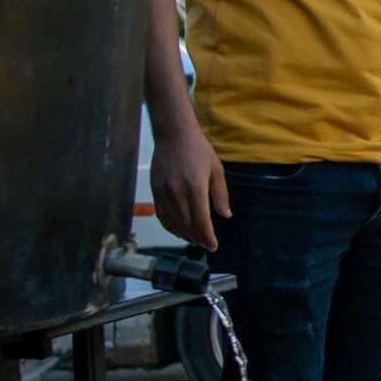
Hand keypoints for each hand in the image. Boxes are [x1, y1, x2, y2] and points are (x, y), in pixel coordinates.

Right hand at [149, 114, 228, 249]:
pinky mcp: (154, 191)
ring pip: (173, 223)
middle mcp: (177, 193)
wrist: (173, 134)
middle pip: (186, 226)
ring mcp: (163, 193)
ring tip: (194, 239)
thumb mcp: (216, 170)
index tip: (213, 246)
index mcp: (195, 188)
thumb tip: (225, 216)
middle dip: (197, 239)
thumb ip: (220, 195)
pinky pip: (161, 216)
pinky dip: (170, 227)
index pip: (200, 221)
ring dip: (184, 235)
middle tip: (206, 244)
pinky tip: (179, 230)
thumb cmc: (198, 150)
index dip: (207, 237)